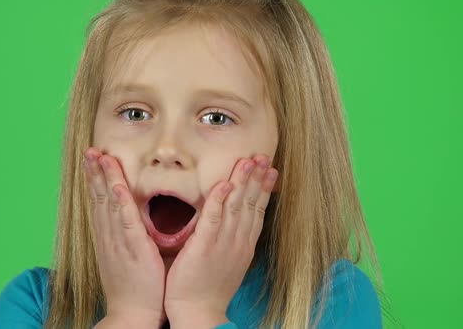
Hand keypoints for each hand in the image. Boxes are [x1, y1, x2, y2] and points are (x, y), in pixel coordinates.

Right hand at [83, 147, 165, 328]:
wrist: (132, 313)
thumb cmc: (135, 286)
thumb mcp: (127, 256)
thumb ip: (129, 236)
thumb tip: (132, 219)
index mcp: (108, 237)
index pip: (99, 202)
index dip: (95, 180)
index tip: (92, 159)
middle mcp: (109, 236)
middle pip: (98, 198)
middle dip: (93, 172)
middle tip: (89, 150)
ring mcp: (118, 241)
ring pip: (108, 204)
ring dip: (103, 179)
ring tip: (98, 157)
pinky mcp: (133, 248)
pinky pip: (125, 221)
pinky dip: (120, 202)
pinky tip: (117, 185)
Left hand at [164, 154, 277, 327]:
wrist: (199, 312)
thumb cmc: (209, 288)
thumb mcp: (228, 261)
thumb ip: (230, 240)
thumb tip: (233, 223)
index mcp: (243, 244)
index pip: (257, 211)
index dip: (264, 188)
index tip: (270, 169)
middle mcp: (237, 241)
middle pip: (251, 203)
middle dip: (258, 178)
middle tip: (263, 156)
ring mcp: (222, 242)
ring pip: (236, 206)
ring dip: (243, 181)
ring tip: (249, 161)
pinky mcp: (204, 245)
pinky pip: (213, 218)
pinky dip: (219, 199)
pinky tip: (225, 183)